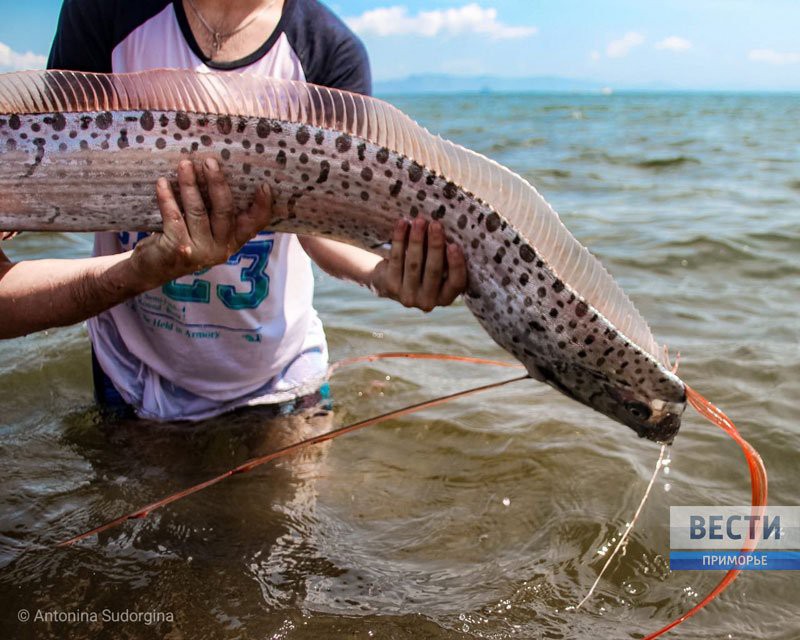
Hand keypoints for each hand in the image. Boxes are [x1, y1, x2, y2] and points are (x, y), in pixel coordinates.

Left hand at [130, 158, 270, 288]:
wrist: (152, 269)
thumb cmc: (182, 241)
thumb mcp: (204, 232)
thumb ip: (215, 213)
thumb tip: (217, 174)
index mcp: (232, 242)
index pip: (253, 225)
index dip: (262, 207)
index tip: (264, 186)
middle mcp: (220, 249)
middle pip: (225, 211)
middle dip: (218, 184)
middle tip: (210, 162)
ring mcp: (200, 251)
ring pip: (198, 211)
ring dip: (190, 184)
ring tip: (185, 165)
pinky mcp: (178, 249)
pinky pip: (174, 217)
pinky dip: (167, 198)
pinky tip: (163, 183)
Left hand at [369, 218, 466, 311]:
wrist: (391, 282)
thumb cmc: (423, 270)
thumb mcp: (438, 270)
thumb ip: (444, 257)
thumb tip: (446, 231)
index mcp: (445, 298)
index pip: (456, 283)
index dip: (456, 265)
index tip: (454, 245)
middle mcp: (428, 302)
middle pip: (433, 271)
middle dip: (435, 245)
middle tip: (436, 224)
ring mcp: (408, 297)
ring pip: (414, 263)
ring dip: (417, 239)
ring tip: (419, 221)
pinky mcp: (391, 286)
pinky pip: (396, 258)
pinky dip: (399, 239)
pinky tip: (402, 223)